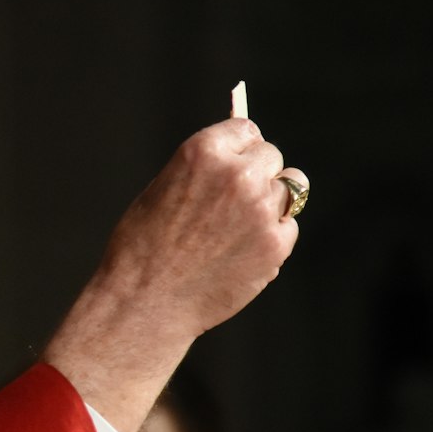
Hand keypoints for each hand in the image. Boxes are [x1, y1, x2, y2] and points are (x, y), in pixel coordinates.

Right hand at [103, 119, 304, 339]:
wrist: (144, 301)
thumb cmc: (142, 248)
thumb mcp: (161, 189)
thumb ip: (202, 170)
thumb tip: (232, 159)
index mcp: (203, 152)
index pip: (246, 130)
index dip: (240, 147)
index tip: (237, 160)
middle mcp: (238, 174)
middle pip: (272, 156)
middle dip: (258, 173)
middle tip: (234, 201)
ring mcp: (261, 209)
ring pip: (291, 188)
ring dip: (271, 201)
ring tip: (239, 226)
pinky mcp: (275, 244)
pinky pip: (287, 227)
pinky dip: (271, 236)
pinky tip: (241, 251)